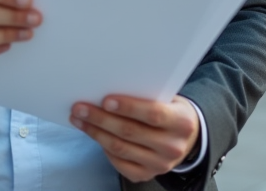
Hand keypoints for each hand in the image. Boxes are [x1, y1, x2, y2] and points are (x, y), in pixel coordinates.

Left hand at [70, 94, 200, 182]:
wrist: (185, 138)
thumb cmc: (170, 110)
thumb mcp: (168, 99)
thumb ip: (146, 95)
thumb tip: (109, 91)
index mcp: (182, 122)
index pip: (153, 114)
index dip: (129, 107)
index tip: (106, 100)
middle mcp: (173, 147)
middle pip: (131, 132)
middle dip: (101, 119)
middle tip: (80, 108)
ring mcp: (160, 164)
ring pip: (120, 148)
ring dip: (96, 132)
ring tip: (80, 119)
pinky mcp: (147, 175)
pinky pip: (120, 163)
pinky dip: (104, 149)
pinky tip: (95, 135)